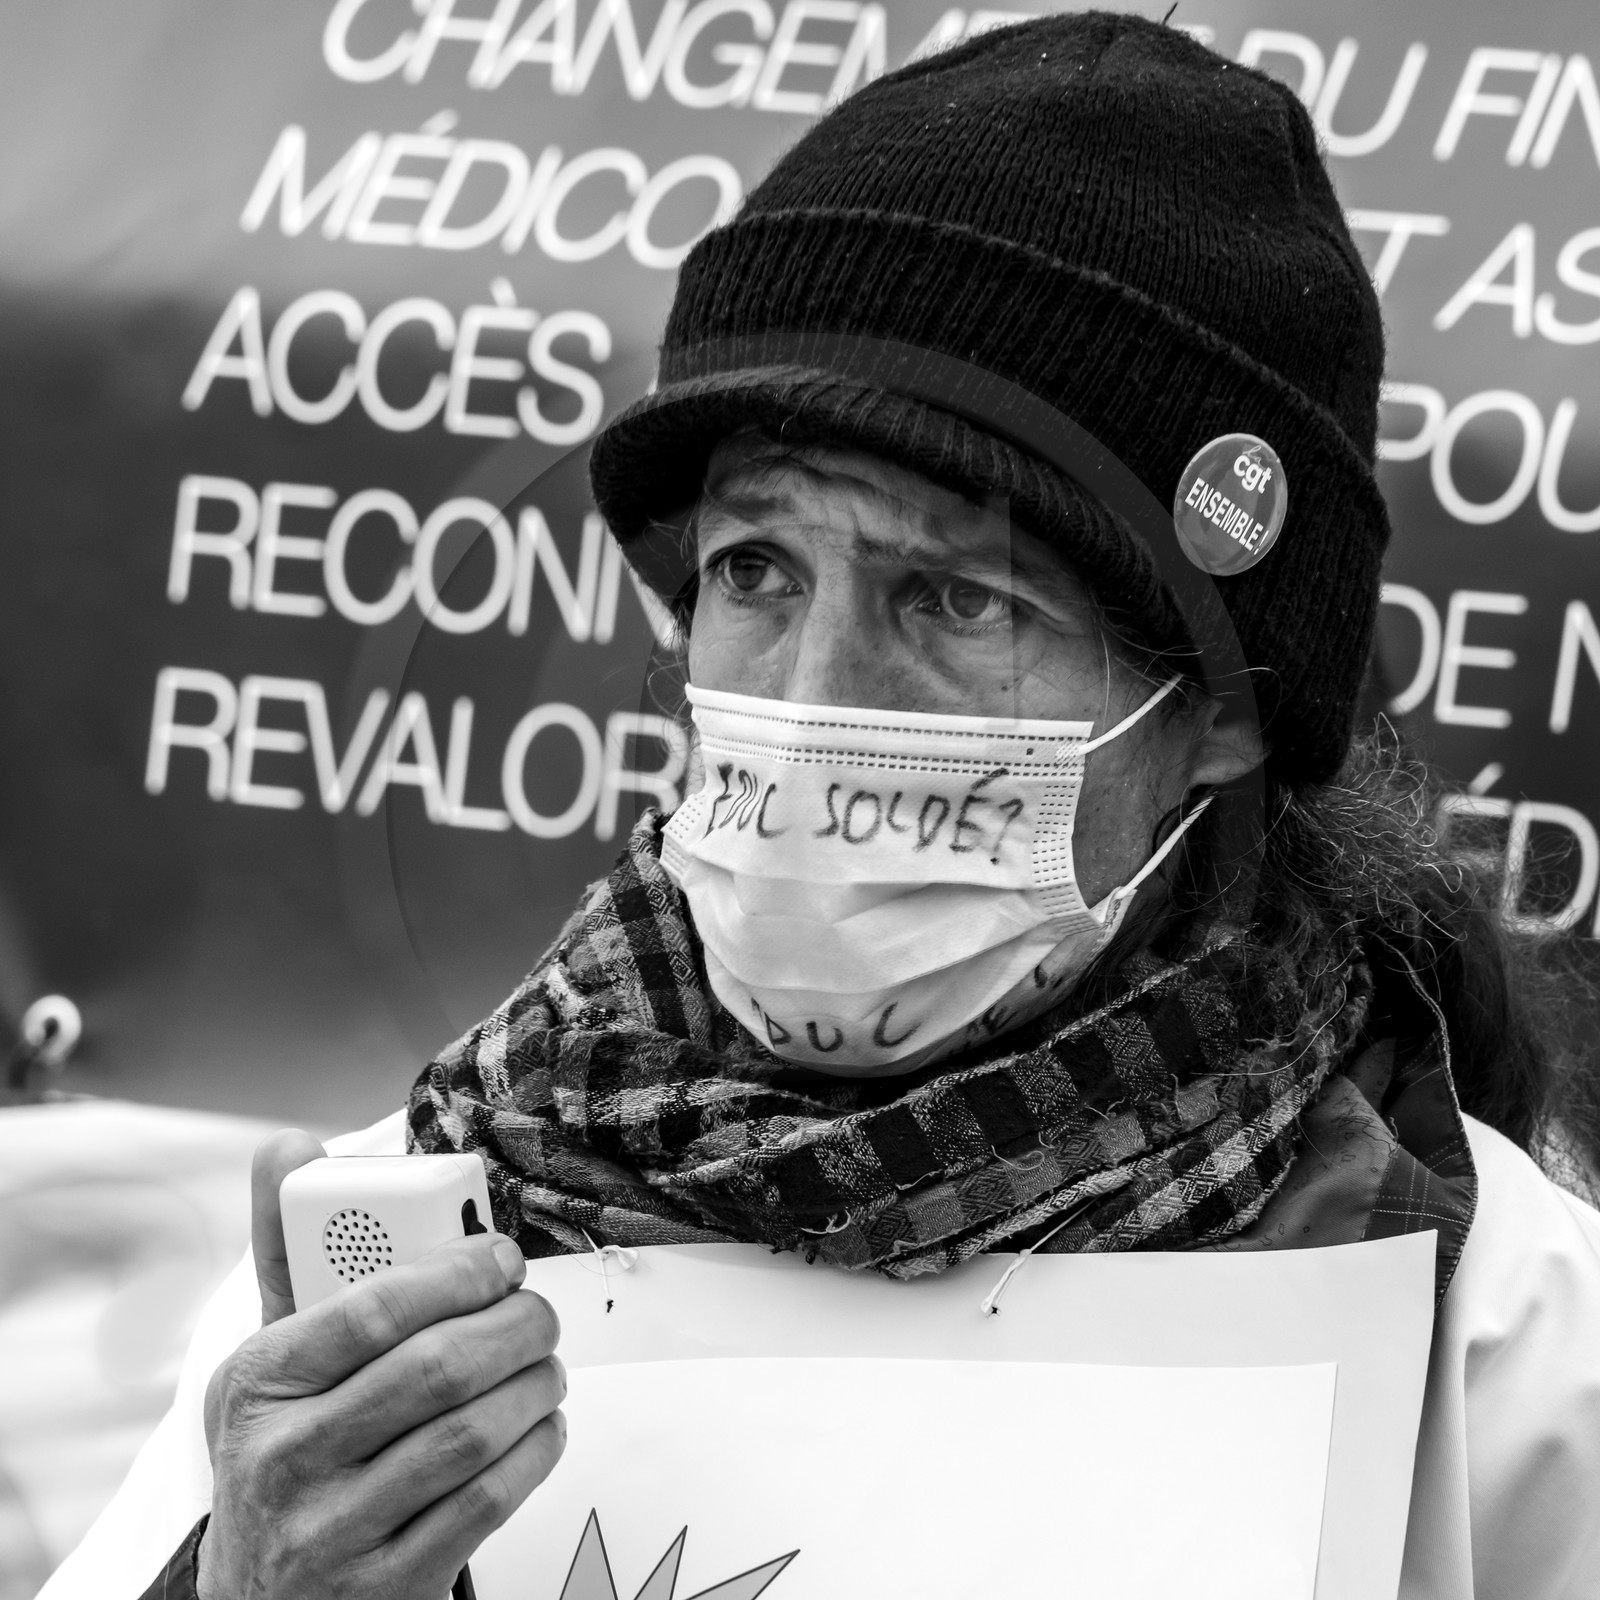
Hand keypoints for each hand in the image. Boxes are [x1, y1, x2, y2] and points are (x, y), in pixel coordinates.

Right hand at [195, 1130, 564, 1599]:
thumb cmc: (286, 1450)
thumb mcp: (269, 1358)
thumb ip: (289, 1251)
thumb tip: (288, 1147)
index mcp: (256, 1383)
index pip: (370, 1309)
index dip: (456, 1272)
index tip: (500, 1256)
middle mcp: (283, 1461)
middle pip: (436, 1370)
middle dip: (514, 1325)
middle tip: (537, 1310)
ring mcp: (331, 1532)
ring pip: (470, 1435)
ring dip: (534, 1385)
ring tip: (545, 1363)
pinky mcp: (385, 1587)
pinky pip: (487, 1501)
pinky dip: (535, 1451)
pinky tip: (539, 1426)